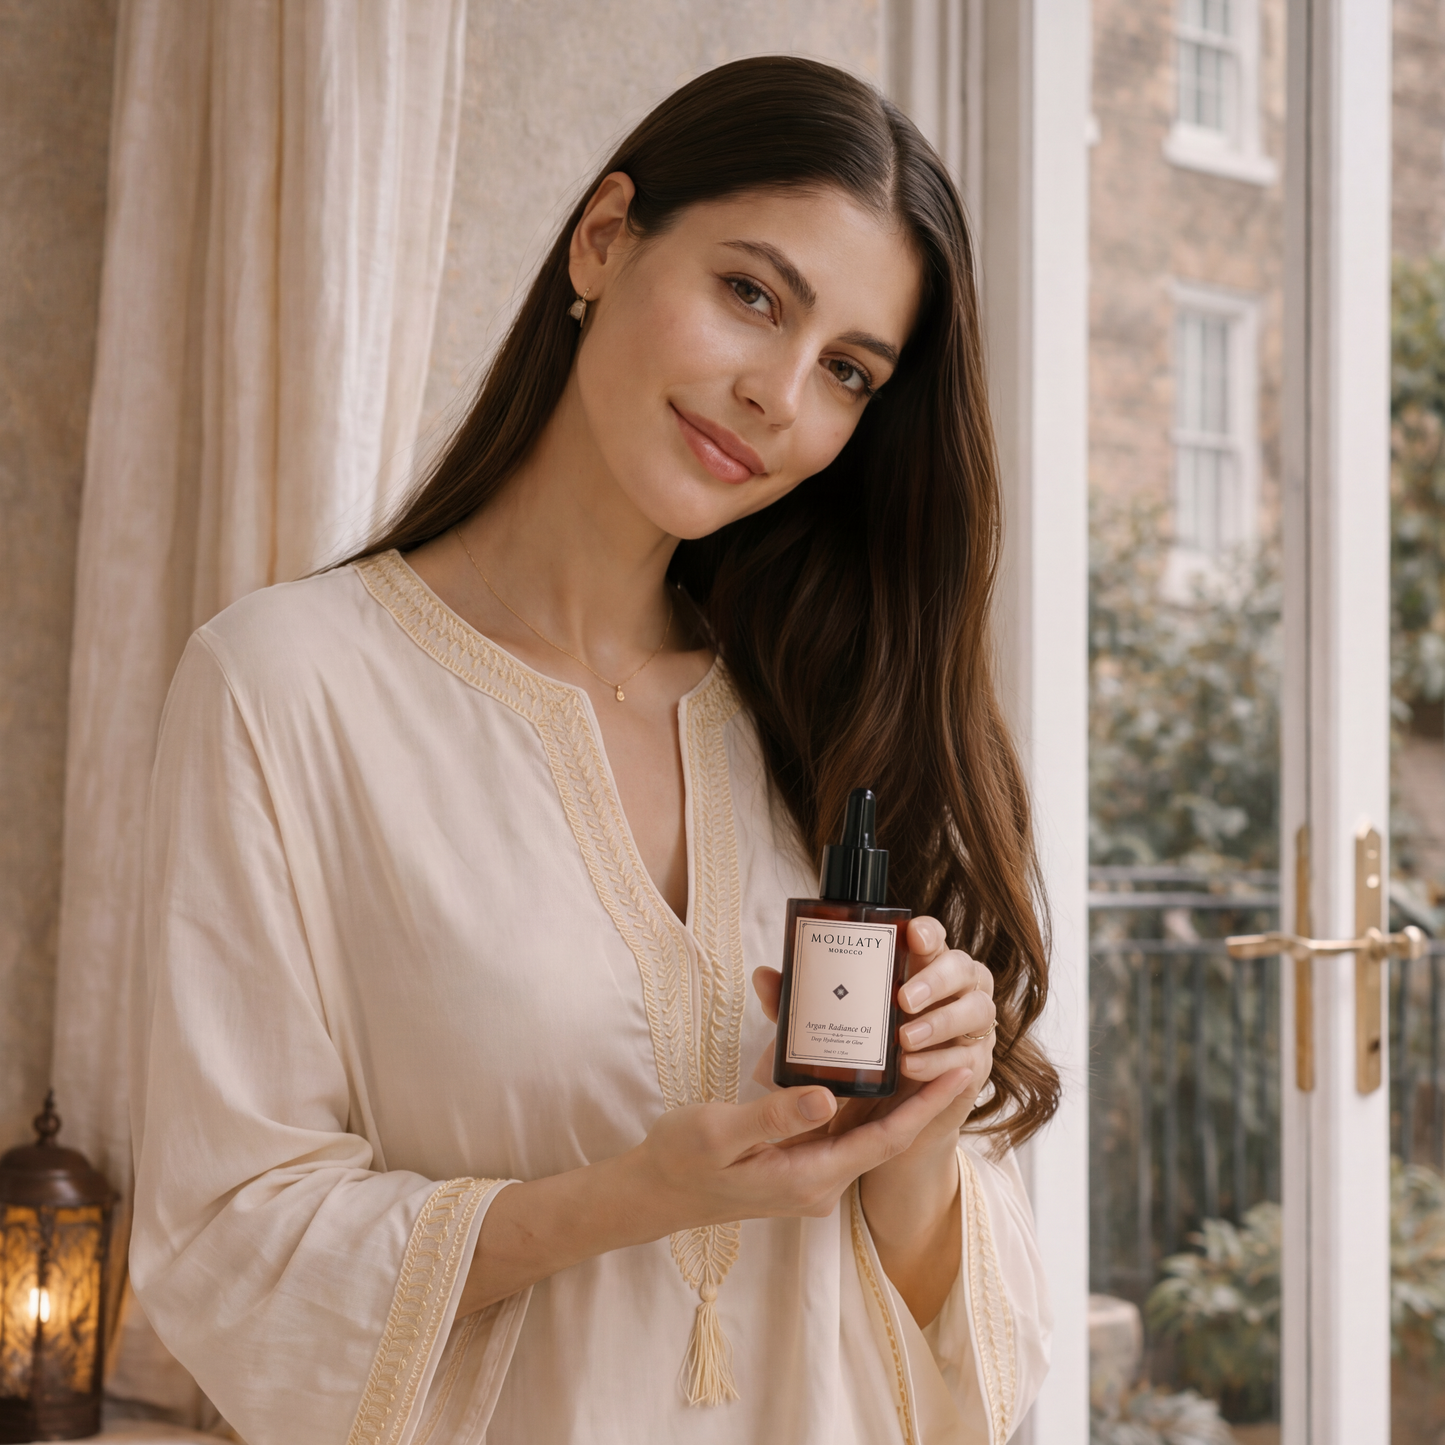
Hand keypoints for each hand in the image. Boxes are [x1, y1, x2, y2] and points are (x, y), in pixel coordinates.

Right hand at [460, 1046, 968, 1316]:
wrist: (653, 1193)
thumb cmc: (681, 1161)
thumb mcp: (719, 1133)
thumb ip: (774, 1117)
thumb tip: (826, 1096)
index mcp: (809, 1177)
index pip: (886, 1140)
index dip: (927, 1106)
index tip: (962, 1071)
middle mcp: (820, 1181)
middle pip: (885, 1133)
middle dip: (920, 1092)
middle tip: (952, 1043)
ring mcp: (810, 1174)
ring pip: (863, 1127)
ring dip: (891, 1091)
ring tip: (922, 1046)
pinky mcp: (798, 1162)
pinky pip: (839, 1127)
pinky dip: (857, 1095)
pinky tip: (864, 1062)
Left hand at [749, 916, 994, 1150]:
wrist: (880, 1117)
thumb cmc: (859, 1055)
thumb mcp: (826, 1025)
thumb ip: (800, 1002)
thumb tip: (764, 976)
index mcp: (919, 968)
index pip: (934, 938)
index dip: (929, 932)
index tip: (911, 935)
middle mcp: (953, 991)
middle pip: (964, 967)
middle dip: (936, 979)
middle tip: (902, 998)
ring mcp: (969, 1028)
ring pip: (977, 1010)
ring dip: (941, 1022)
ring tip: (904, 1039)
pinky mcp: (973, 1065)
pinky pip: (969, 1057)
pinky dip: (941, 1061)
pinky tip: (912, 1068)